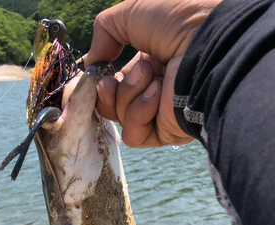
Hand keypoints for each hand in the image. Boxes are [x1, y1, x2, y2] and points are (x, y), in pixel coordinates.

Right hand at [85, 0, 220, 146]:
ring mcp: (160, 111)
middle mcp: (154, 87)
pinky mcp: (166, 132)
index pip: (114, 81)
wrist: (211, 42)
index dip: (99, 80)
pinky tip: (157, 93)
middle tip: (109, 80)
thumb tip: (91, 62)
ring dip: (128, 94)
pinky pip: (135, 135)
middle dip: (106, 91)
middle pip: (112, 104)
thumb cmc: (181, 21)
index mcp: (150, 61)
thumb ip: (105, 30)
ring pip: (121, 118)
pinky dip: (138, 113)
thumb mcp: (133, 12)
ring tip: (151, 75)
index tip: (94, 74)